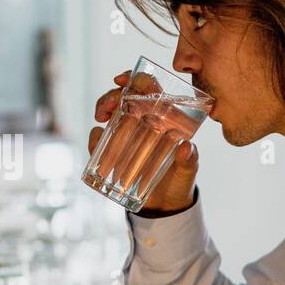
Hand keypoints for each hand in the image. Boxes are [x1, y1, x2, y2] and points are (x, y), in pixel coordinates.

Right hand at [88, 71, 199, 214]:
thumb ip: (189, 160)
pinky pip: (100, 139)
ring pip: (109, 112)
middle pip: (124, 96)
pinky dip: (95, 137)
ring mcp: (127, 135)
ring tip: (101, 118)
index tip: (123, 80)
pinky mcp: (114, 151)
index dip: (135, 79)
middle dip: (112, 95)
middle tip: (108, 107)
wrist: (165, 206)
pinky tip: (98, 140)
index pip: (149, 88)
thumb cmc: (180, 181)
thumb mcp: (188, 170)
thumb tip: (185, 148)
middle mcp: (144, 120)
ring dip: (101, 109)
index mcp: (164, 117)